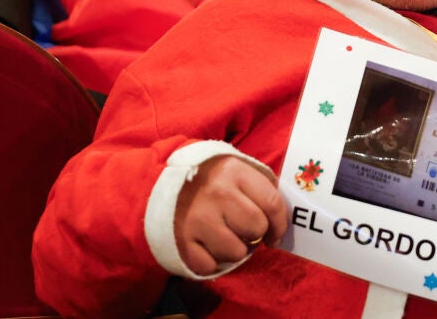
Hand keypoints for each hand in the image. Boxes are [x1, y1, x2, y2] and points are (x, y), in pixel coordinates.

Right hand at [174, 156, 287, 274]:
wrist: (157, 182)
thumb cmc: (208, 179)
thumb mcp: (234, 170)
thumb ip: (259, 188)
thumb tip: (280, 221)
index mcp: (234, 171)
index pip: (272, 204)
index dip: (280, 224)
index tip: (275, 234)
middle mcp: (217, 193)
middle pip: (257, 229)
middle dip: (254, 234)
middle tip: (242, 229)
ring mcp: (198, 218)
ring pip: (236, 252)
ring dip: (234, 249)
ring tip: (223, 236)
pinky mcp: (181, 241)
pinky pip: (210, 266)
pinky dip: (210, 261)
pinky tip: (205, 245)